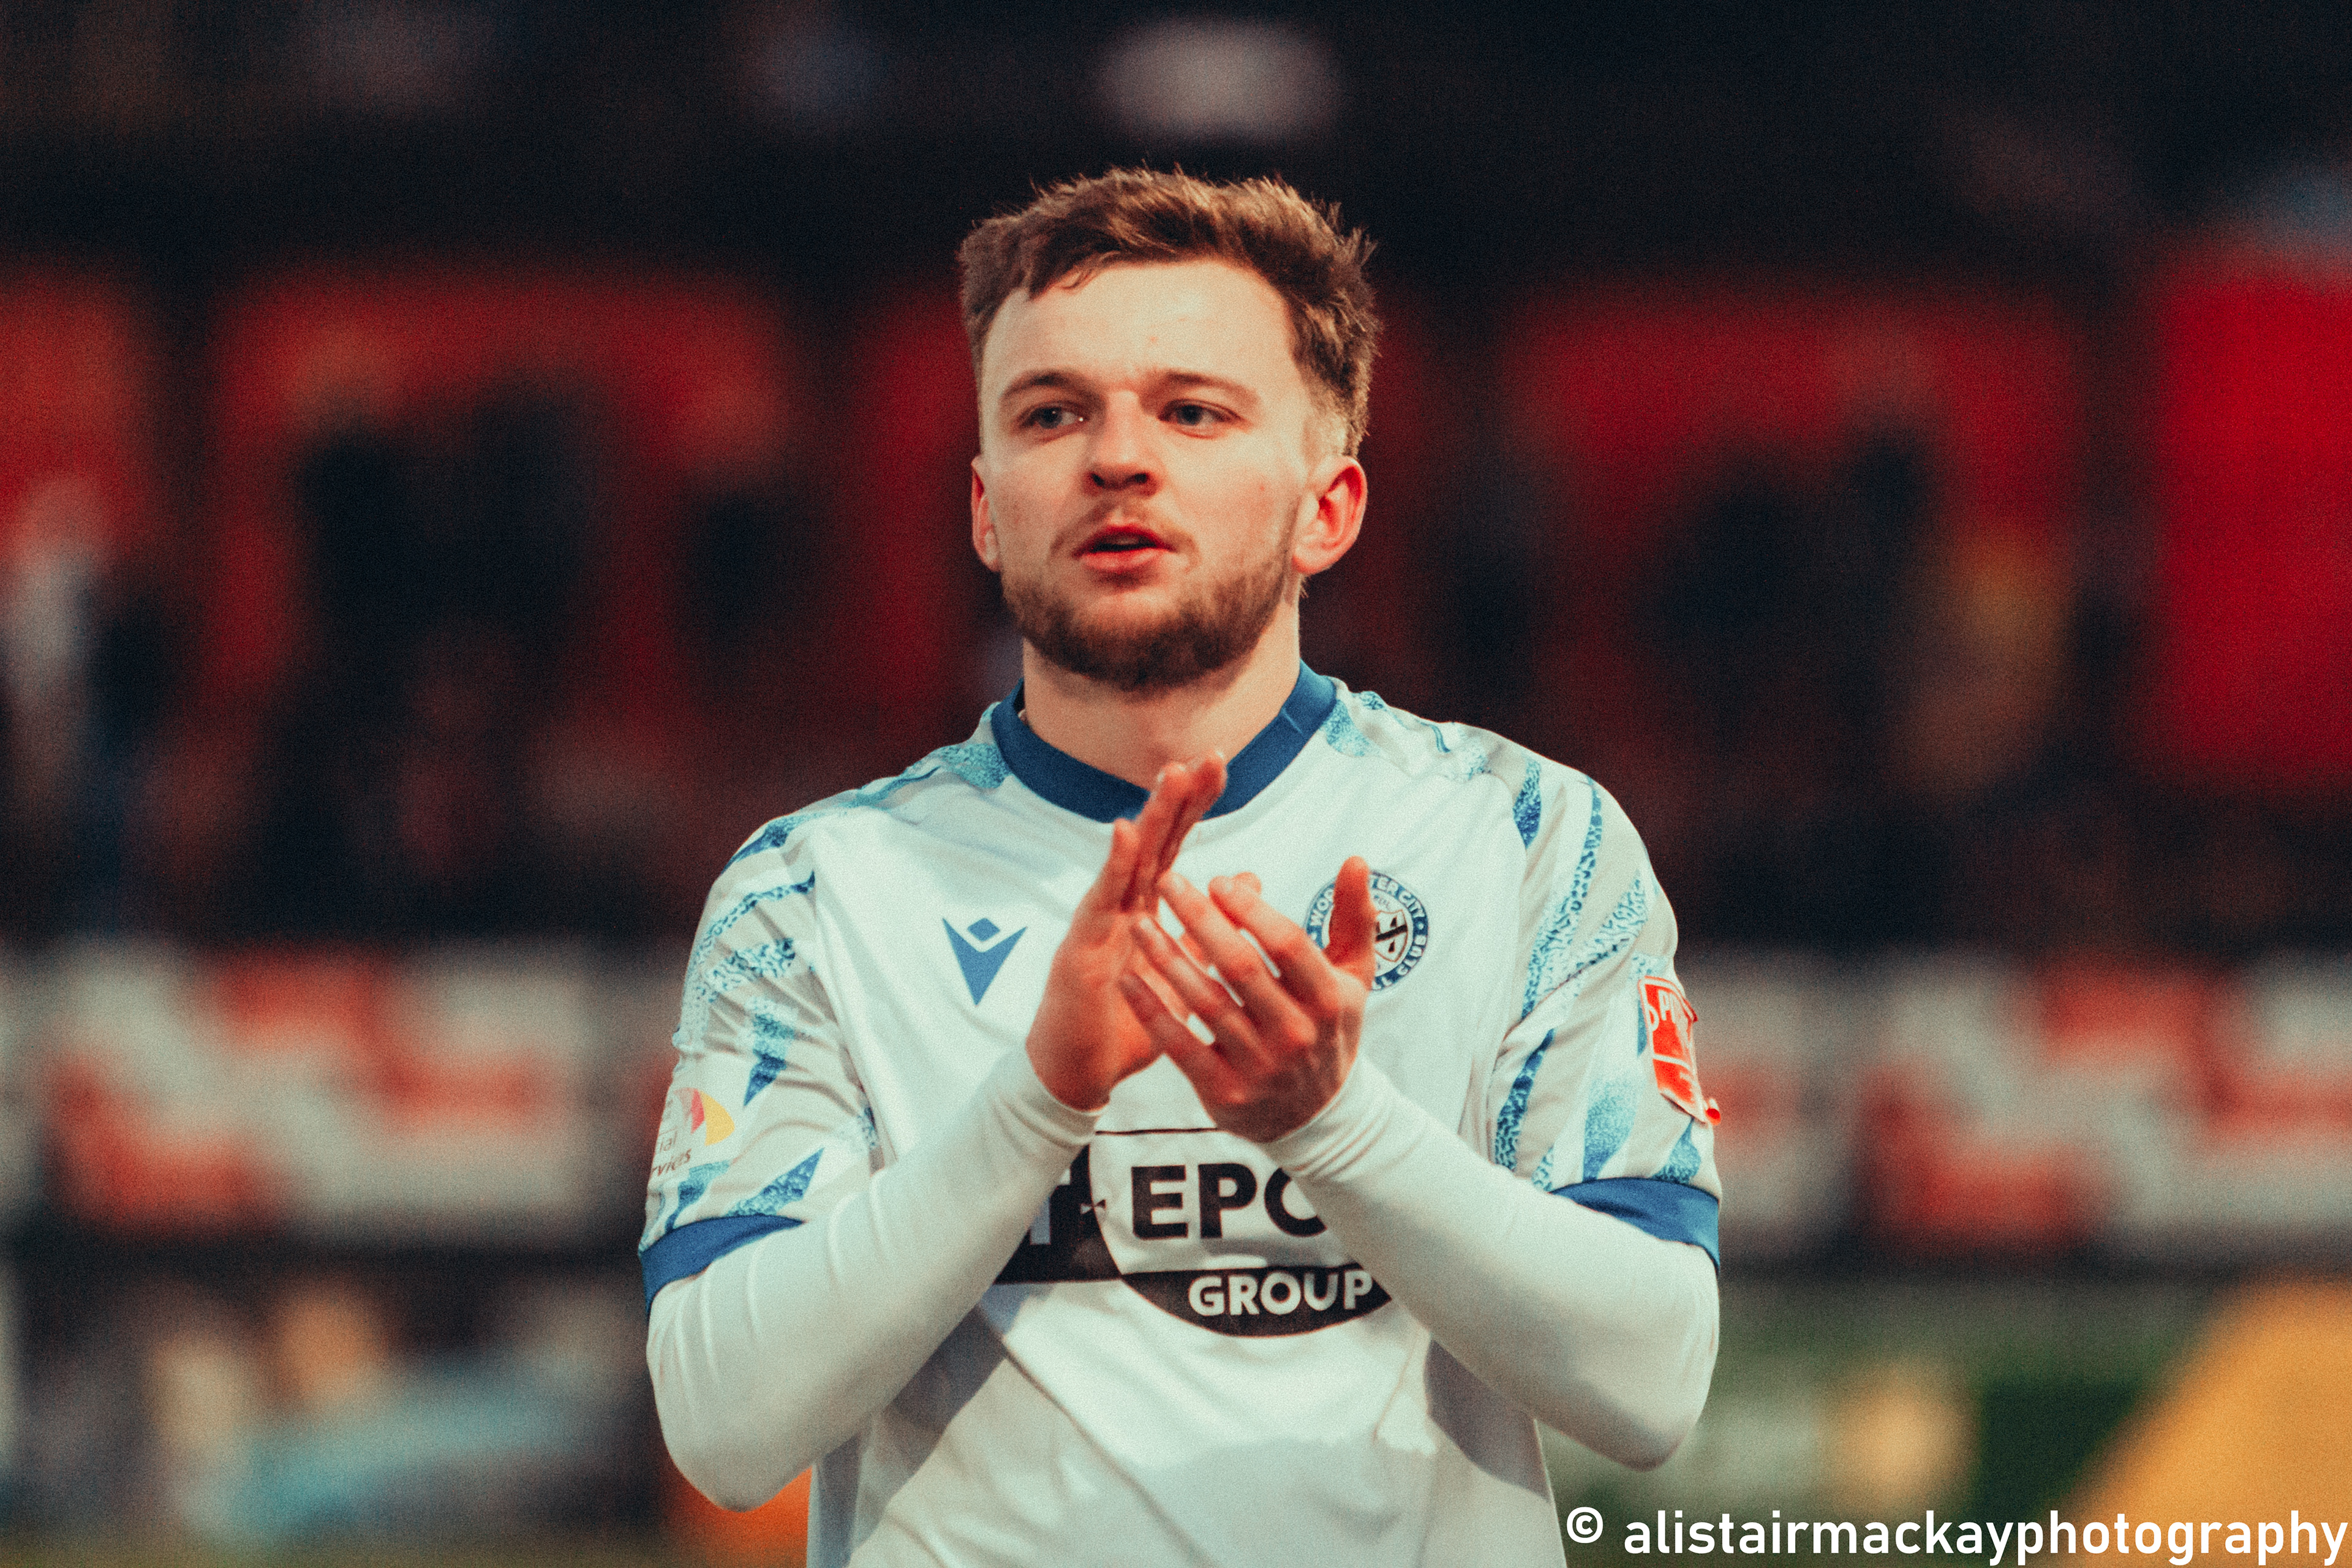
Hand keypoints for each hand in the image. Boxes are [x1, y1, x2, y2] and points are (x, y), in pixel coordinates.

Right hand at [1025, 755, 1226, 1110]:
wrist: (1078, 1072)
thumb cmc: (1124, 1025)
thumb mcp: (1181, 972)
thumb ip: (1210, 926)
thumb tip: (1250, 881)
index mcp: (1143, 911)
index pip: (1172, 847)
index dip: (1194, 807)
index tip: (1219, 767)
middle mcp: (1119, 908)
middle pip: (1153, 842)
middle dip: (1179, 799)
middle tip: (1207, 757)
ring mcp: (1097, 924)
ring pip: (1127, 862)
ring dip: (1150, 817)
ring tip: (1172, 776)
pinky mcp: (1080, 948)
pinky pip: (1099, 902)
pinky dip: (1112, 865)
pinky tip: (1125, 830)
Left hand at [1118, 857, 1376, 1142]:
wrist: (1317, 1117)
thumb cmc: (1328, 1029)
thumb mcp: (1355, 978)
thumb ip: (1355, 918)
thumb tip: (1355, 859)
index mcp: (1328, 998)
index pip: (1287, 944)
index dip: (1250, 909)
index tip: (1216, 880)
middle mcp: (1295, 1033)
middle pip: (1240, 967)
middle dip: (1200, 919)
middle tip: (1167, 881)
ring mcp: (1259, 1065)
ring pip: (1206, 1001)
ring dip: (1168, 958)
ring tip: (1140, 921)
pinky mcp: (1224, 1091)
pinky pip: (1180, 1044)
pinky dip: (1151, 1010)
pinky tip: (1127, 978)